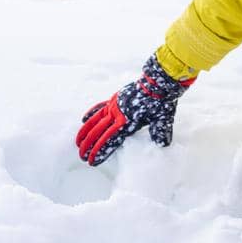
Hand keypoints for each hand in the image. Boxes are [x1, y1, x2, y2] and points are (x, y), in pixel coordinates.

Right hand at [76, 55, 193, 165]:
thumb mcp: (164, 119)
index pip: (109, 141)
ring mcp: (114, 105)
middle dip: (89, 146)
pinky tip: (84, 120)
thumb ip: (160, 132)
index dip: (100, 152)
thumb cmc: (161, 101)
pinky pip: (99, 107)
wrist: (158, 82)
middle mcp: (117, 114)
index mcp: (127, 122)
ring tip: (77, 142)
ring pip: (95, 120)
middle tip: (82, 156)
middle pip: (98, 133)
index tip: (92, 161)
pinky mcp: (115, 98)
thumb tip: (162, 144)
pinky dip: (91, 113)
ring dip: (85, 132)